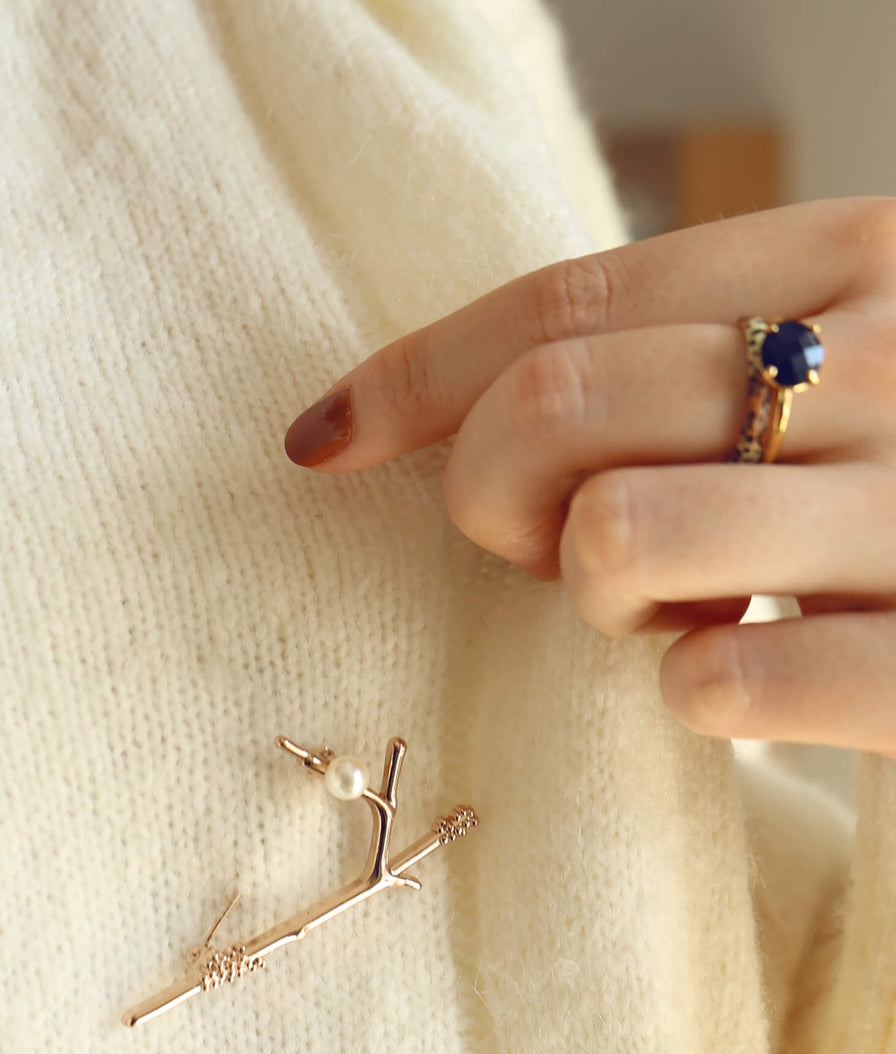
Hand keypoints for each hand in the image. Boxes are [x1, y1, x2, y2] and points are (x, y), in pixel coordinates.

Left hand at [283, 196, 895, 758]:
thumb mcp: (827, 360)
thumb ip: (674, 358)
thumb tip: (450, 408)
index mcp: (851, 257)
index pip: (565, 302)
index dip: (413, 376)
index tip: (318, 440)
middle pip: (560, 408)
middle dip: (492, 497)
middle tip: (543, 548)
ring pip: (620, 534)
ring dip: (600, 592)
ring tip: (673, 600)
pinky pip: (724, 680)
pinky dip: (692, 688)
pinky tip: (738, 673)